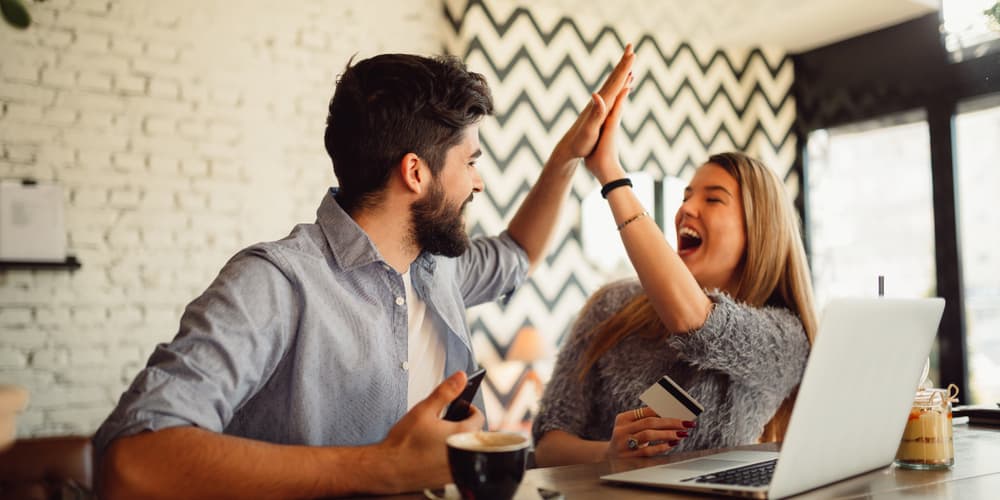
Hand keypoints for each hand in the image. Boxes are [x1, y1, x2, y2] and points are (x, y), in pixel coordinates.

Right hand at [378, 371, 484, 492]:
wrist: (387, 470)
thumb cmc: (403, 443)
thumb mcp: (424, 410)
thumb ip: (445, 392)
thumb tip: (461, 377)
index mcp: (462, 435)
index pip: (478, 418)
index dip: (469, 409)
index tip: (459, 408)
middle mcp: (463, 454)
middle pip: (473, 434)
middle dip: (463, 425)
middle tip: (445, 421)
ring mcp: (456, 468)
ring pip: (464, 449)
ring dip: (457, 442)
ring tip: (438, 437)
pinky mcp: (447, 478)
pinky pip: (455, 464)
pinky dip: (449, 457)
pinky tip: (432, 452)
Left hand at [551, 44, 634, 163]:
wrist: (568, 149)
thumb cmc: (580, 142)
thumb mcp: (589, 129)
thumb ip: (596, 113)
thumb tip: (596, 94)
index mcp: (601, 103)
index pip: (615, 82)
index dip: (624, 68)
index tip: (633, 53)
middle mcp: (599, 100)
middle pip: (613, 77)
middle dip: (623, 62)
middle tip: (631, 46)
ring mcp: (598, 104)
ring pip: (612, 83)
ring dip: (620, 71)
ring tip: (627, 61)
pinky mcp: (597, 110)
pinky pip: (611, 93)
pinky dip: (618, 85)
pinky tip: (620, 85)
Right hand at [605, 407, 692, 458]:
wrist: (610, 456)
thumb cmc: (627, 438)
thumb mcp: (630, 426)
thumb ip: (645, 421)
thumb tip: (671, 417)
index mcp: (622, 418)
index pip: (645, 411)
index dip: (663, 410)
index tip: (678, 411)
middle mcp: (621, 430)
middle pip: (649, 422)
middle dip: (670, 422)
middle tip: (685, 423)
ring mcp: (624, 443)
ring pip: (649, 435)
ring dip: (668, 434)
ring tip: (681, 433)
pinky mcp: (629, 456)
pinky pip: (648, 450)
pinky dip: (662, 446)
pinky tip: (672, 444)